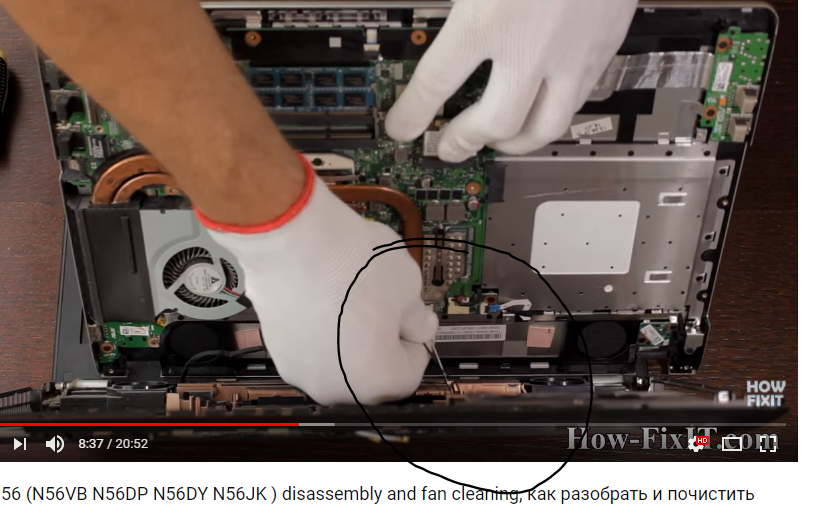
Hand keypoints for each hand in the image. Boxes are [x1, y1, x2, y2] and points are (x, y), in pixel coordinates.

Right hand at [204, 163, 436, 404]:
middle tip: (384, 304)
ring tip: (351, 295)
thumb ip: (418, 318)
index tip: (414, 319)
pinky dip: (322, 327)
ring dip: (350, 334)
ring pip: (339, 357)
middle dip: (381, 339)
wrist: (290, 239)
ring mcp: (301, 370)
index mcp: (377, 380)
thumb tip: (418, 326)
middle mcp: (336, 387)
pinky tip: (325, 296)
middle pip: (371, 369)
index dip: (416, 338)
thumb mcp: (408, 286)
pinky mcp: (277, 349)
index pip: (411, 369)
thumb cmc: (350, 263)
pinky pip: (311, 345)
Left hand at [386, 0, 636, 160]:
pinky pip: (579, 99)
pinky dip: (554, 112)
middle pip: (492, 123)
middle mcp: (531, 44)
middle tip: (449, 145)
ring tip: (499, 142)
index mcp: (488, 14)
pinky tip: (543, 104)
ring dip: (514, 143)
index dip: (412, 113)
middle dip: (463, 141)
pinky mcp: (606, 45)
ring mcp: (574, 51)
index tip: (402, 127)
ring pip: (544, 127)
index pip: (435, 84)